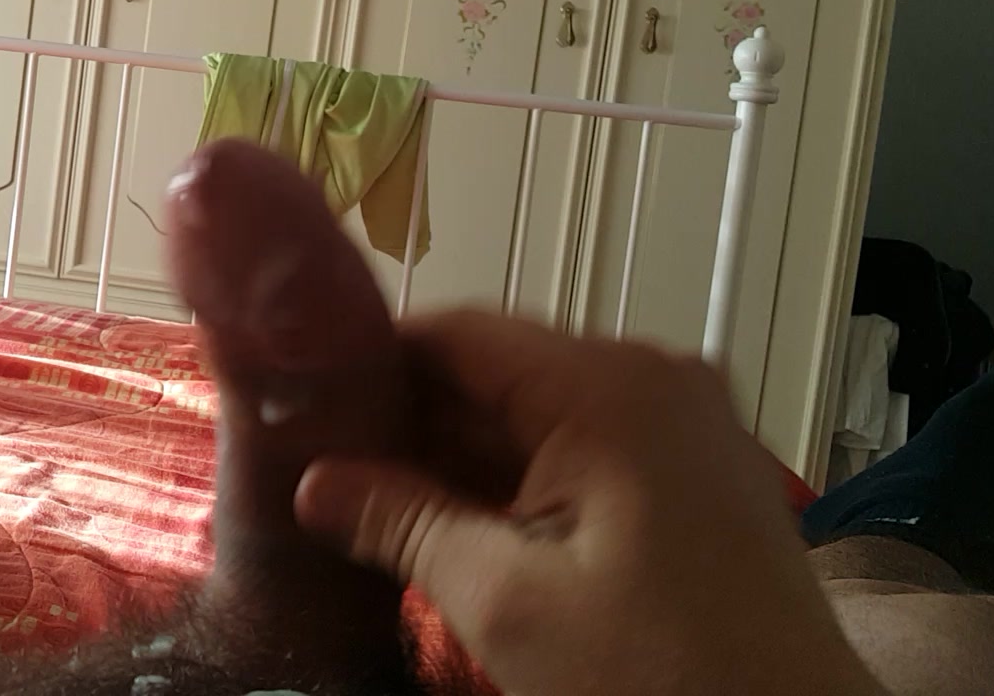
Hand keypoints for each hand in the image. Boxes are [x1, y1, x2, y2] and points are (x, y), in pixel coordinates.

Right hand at [294, 311, 885, 695]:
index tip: (297, 397)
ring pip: (536, 417)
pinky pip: (583, 451)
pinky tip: (453, 528)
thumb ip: (401, 524)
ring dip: (458, 460)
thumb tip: (312, 483)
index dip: (370, 359)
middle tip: (318, 466)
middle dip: (409, 421)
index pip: (458, 332)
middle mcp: (654, 379)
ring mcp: (683, 427)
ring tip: (367, 503)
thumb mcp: (506, 601)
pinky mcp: (696, 476)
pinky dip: (518, 483)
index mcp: (609, 384)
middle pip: (497, 372)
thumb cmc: (661, 677)